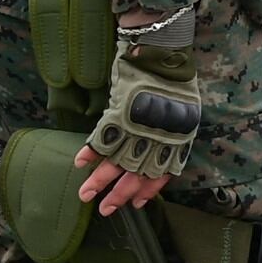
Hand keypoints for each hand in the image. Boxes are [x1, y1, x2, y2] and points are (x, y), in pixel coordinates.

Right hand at [76, 40, 202, 213]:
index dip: (148, 191)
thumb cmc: (174, 80)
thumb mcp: (181, 110)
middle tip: (103, 210)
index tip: (135, 204)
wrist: (164, 52)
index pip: (161, 174)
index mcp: (175, 139)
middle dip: (118, 195)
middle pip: (135, 174)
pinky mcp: (121, 113)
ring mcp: (137, 127)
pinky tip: (80, 164)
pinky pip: (103, 137)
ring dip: (99, 181)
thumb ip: (169, 132)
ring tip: (85, 196)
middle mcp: (157, 139)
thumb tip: (152, 149)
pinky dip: (91, 151)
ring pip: (116, 161)